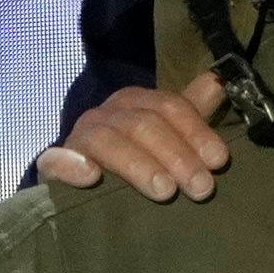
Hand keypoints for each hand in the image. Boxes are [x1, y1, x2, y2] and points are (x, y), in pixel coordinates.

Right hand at [42, 72, 231, 203]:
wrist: (79, 187)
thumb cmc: (133, 162)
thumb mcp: (165, 134)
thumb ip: (191, 111)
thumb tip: (221, 81)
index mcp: (135, 103)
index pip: (169, 106)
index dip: (196, 131)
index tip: (218, 161)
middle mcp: (106, 114)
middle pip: (143, 124)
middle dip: (176, 154)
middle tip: (201, 188)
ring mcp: (77, 138)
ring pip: (109, 140)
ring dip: (138, 165)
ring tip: (165, 191)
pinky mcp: (52, 165)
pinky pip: (57, 160)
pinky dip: (72, 165)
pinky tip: (91, 177)